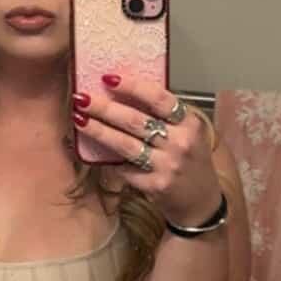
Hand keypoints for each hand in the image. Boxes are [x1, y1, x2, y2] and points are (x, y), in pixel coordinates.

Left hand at [73, 75, 222, 230]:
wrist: (201, 202)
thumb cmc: (191, 161)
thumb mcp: (188, 133)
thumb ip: (164, 116)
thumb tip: (124, 95)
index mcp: (189, 124)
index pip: (158, 98)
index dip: (132, 87)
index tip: (108, 79)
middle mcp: (180, 143)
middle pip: (136, 120)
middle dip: (105, 108)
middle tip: (82, 98)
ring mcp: (168, 165)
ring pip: (126, 144)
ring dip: (99, 131)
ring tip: (80, 119)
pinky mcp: (156, 185)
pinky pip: (125, 169)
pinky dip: (111, 162)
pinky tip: (97, 154)